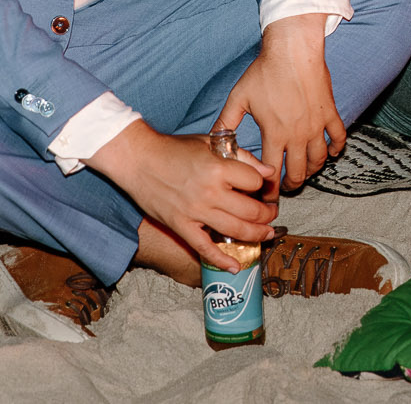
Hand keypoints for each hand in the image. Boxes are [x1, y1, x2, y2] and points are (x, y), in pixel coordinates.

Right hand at [87, 121, 274, 270]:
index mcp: (219, 169)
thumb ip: (241, 157)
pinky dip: (221, 260)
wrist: (138, 159)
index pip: (255, 183)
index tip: (262, 187)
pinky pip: (204, 248)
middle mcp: (210, 193)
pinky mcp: (181, 226)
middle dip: (267, 214)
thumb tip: (267, 172)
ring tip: (267, 234)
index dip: (263, 185)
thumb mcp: (211, 143)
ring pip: (235, 231)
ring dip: (257, 235)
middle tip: (271, 214)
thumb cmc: (174, 148)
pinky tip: (236, 266)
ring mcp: (195, 212)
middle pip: (251, 211)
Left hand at [215, 14, 346, 190]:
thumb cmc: (265, 71)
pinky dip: (336, 148)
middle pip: (299, 172)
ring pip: (319, 159)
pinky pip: (338, 137)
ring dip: (313, 170)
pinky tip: (332, 152)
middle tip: (287, 187)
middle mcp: (297, 134)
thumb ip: (226, 122)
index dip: (270, 190)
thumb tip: (213, 140)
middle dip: (293, 185)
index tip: (268, 197)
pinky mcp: (330, 112)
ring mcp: (316, 124)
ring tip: (306, 172)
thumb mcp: (239, 97)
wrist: (293, 50)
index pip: (272, 172)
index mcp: (274, 133)